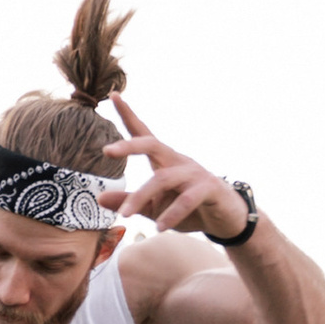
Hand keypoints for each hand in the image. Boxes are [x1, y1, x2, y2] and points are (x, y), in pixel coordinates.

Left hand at [95, 98, 249, 242]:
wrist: (226, 219)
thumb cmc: (188, 209)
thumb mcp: (154, 207)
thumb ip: (129, 201)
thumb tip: (99, 197)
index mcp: (164, 161)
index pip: (144, 134)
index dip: (129, 115)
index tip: (113, 95)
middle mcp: (178, 161)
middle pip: (152, 144)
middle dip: (130, 145)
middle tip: (107, 150)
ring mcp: (194, 173)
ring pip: (163, 179)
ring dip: (141, 197)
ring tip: (126, 215)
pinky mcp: (209, 188)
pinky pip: (187, 199)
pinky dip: (172, 214)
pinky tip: (159, 228)